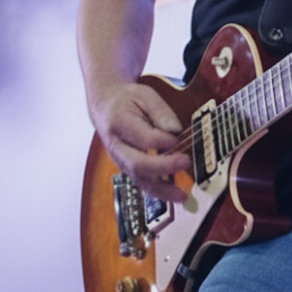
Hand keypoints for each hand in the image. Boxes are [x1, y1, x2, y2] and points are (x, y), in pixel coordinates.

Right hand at [91, 82, 191, 202]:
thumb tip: (175, 132)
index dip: (162, 140)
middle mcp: (116, 146)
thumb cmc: (127, 99)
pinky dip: (159, 191)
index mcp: (118, 122)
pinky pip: (142, 182)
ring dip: (162, 189)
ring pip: (139, 179)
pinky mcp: (127, 167)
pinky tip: (175, 195)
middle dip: (163, 167)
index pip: (142, 138)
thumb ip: (161, 112)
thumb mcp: (145, 95)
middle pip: (137, 164)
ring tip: (182, 195)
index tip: (177, 138)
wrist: (105, 106)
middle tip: (185, 162)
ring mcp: (120, 160)